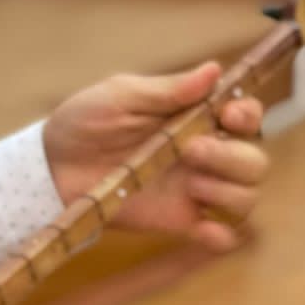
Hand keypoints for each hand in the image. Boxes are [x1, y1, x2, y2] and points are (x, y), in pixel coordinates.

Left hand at [42, 61, 267, 251]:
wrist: (51, 167)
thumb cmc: (85, 122)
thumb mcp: (121, 96)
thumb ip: (167, 90)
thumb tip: (214, 69)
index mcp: (194, 117)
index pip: (245, 115)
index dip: (247, 114)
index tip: (228, 114)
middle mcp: (204, 154)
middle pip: (253, 160)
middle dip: (234, 156)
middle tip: (191, 150)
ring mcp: (194, 189)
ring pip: (245, 195)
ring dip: (229, 190)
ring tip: (191, 183)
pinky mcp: (179, 220)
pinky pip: (220, 234)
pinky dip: (222, 235)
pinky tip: (202, 228)